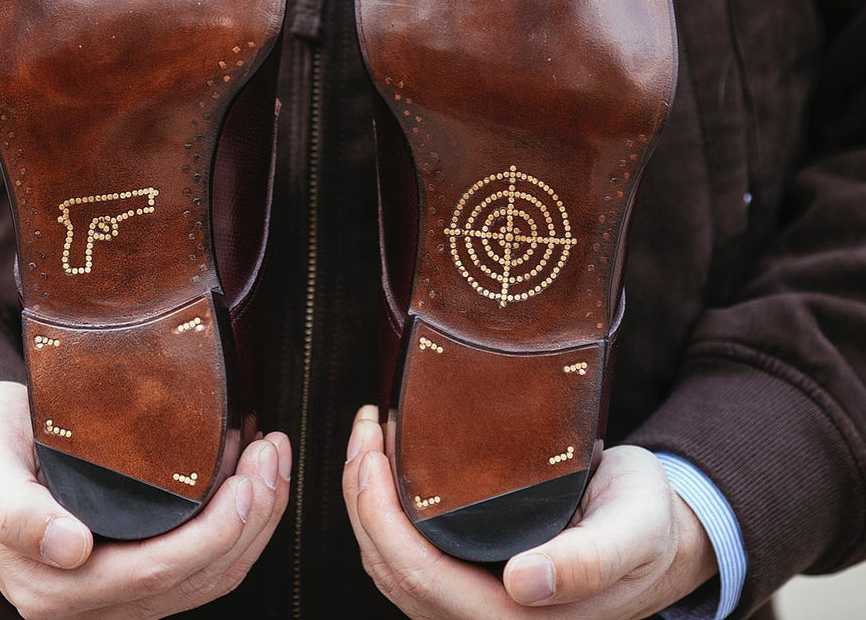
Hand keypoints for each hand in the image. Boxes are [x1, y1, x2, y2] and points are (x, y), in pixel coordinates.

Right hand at [0, 381, 288, 618]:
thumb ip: (16, 511)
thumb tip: (69, 549)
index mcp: (53, 583)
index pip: (160, 572)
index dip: (220, 529)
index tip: (251, 475)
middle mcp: (88, 603)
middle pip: (197, 576)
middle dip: (252, 514)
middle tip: (273, 449)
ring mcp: (115, 594)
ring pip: (209, 576)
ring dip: (256, 518)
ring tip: (273, 456)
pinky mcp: (136, 572)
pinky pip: (203, 566)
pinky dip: (240, 524)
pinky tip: (254, 476)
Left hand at [341, 405, 716, 619]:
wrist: (664, 535)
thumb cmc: (648, 528)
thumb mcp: (631, 532)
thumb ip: (587, 561)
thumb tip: (524, 583)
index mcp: (520, 618)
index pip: (419, 575)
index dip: (380, 515)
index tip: (372, 450)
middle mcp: (486, 618)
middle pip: (391, 567)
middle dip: (362, 495)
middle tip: (365, 427)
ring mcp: (475, 602)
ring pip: (391, 564)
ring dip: (366, 500)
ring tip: (368, 438)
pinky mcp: (472, 577)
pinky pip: (408, 553)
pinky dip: (384, 509)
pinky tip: (387, 466)